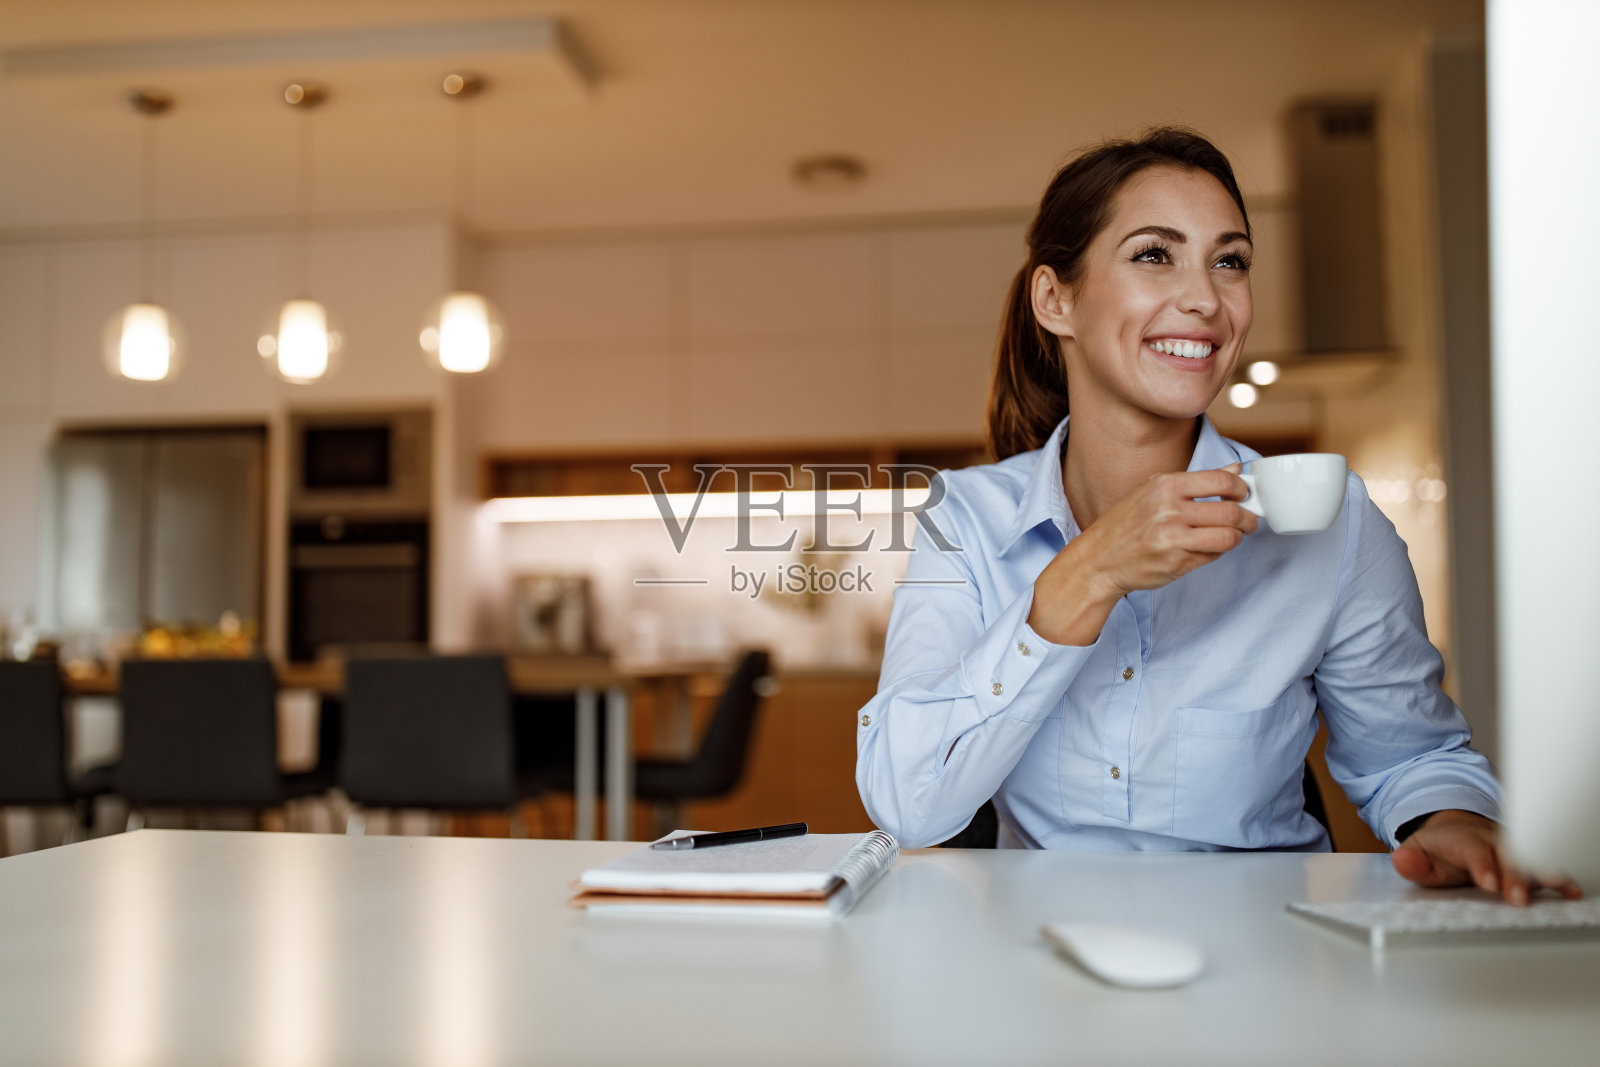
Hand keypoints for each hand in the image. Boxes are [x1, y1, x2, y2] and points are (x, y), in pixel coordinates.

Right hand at [1074, 463, 1258, 595]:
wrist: (1099, 559)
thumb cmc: (1125, 523)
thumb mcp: (1153, 490)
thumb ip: (1196, 481)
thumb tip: (1235, 471)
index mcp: (1164, 486)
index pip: (1221, 481)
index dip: (1241, 489)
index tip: (1244, 494)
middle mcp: (1168, 511)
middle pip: (1230, 512)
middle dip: (1248, 518)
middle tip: (1248, 520)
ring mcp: (1172, 540)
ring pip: (1228, 538)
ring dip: (1237, 537)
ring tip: (1232, 535)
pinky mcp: (1176, 564)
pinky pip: (1212, 556)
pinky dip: (1216, 552)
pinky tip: (1205, 547)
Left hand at [1390, 809, 1582, 905]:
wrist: (1455, 829)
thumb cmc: (1437, 849)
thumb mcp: (1417, 851)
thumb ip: (1411, 861)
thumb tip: (1402, 860)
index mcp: (1463, 838)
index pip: (1472, 850)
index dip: (1482, 865)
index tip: (1488, 882)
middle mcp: (1491, 840)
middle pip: (1507, 854)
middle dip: (1514, 875)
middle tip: (1518, 897)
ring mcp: (1511, 848)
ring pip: (1530, 857)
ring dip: (1543, 873)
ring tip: (1560, 888)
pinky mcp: (1526, 859)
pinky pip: (1544, 865)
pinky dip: (1559, 877)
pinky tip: (1572, 891)